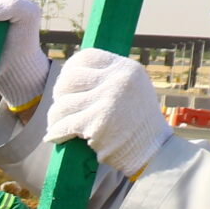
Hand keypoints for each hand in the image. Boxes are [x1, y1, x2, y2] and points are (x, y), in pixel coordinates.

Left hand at [50, 48, 170, 179]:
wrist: (154, 151)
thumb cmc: (138, 123)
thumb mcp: (130, 89)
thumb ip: (107, 79)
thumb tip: (69, 74)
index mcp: (126, 68)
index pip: (86, 57)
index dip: (70, 70)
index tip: (66, 86)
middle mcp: (118, 80)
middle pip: (69, 79)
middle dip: (60, 95)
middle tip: (62, 108)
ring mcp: (108, 100)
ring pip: (62, 104)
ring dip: (55, 118)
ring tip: (59, 125)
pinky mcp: (98, 122)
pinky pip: (64, 125)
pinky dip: (56, 133)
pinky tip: (55, 137)